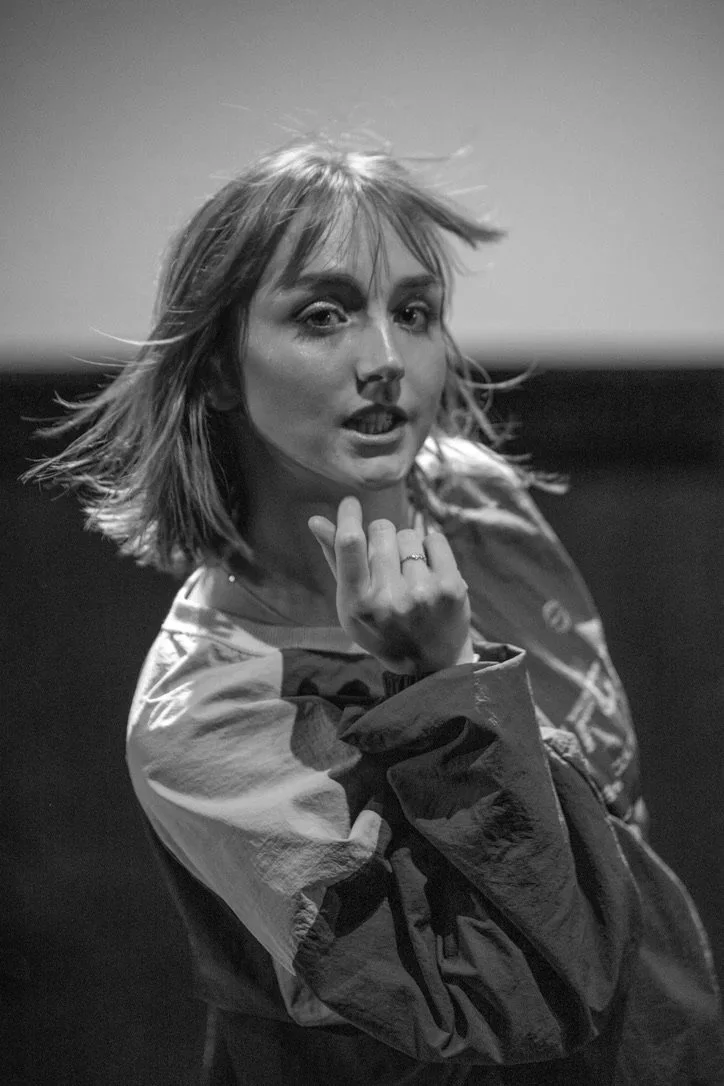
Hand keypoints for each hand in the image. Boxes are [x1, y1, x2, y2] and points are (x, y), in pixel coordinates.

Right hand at [308, 496, 474, 674]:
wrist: (429, 662)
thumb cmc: (381, 626)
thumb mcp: (350, 603)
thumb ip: (335, 560)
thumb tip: (316, 520)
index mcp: (357, 603)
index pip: (350, 543)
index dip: (348, 515)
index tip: (351, 503)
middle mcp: (389, 599)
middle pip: (380, 530)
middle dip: (381, 536)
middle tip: (386, 561)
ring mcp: (423, 593)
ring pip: (408, 534)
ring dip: (406, 546)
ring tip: (408, 573)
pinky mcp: (452, 587)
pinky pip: (435, 539)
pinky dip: (431, 548)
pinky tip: (428, 571)